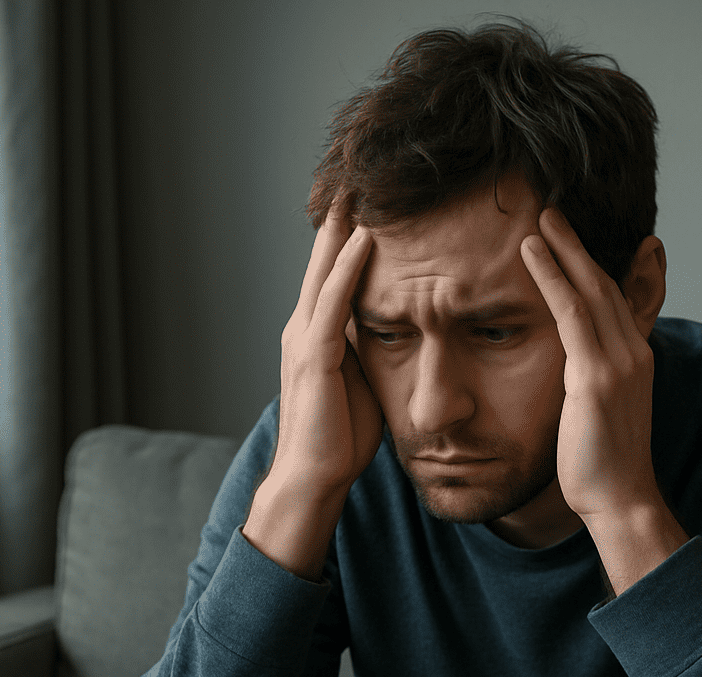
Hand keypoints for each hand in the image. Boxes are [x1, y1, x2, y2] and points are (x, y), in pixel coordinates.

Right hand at [270, 204, 382, 501]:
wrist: (316, 477)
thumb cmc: (341, 437)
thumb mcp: (363, 383)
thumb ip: (370, 352)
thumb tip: (397, 330)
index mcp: (318, 335)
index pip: (333, 275)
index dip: (347, 238)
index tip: (369, 202)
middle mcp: (305, 328)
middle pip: (324, 261)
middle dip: (340, 218)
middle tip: (357, 174)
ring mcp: (305, 340)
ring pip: (324, 271)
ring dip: (343, 228)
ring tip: (359, 188)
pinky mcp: (314, 358)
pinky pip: (333, 304)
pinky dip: (346, 270)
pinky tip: (364, 240)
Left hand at [520, 207, 659, 524]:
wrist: (620, 502)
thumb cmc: (602, 466)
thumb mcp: (598, 414)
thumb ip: (589, 382)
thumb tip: (570, 373)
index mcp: (634, 361)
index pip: (617, 300)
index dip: (597, 265)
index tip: (575, 237)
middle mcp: (633, 354)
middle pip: (606, 285)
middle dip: (579, 246)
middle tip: (552, 211)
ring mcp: (618, 363)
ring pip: (591, 290)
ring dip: (564, 249)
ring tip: (539, 217)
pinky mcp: (596, 378)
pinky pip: (571, 314)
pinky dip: (552, 277)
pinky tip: (532, 253)